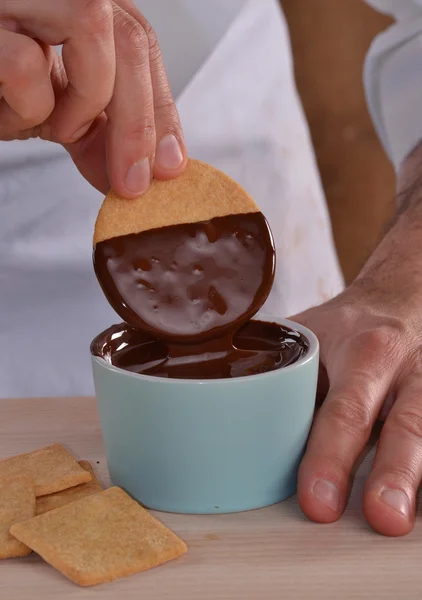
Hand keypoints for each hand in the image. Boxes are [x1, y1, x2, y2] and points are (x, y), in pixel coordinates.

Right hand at [0, 0, 186, 196]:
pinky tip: (9, 112)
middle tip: (134, 182)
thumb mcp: (59, 112)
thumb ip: (104, 132)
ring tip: (51, 125)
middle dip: (141, 121)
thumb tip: (153, 174)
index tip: (168, 167)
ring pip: (89, 23)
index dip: (161, 107)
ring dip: (83, 102)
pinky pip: (26, 61)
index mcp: (73, 5)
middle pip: (129, 33)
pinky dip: (30, 106)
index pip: (140, 39)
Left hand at [293, 207, 421, 534]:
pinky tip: (421, 503)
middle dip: (391, 473)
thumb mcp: (309, 335)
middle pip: (402, 426)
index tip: (317, 502)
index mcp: (363, 352)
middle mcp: (404, 370)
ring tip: (402, 519)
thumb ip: (276, 374)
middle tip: (380, 517)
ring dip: (417, 478)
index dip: (329, 456)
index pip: (344, 410)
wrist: (399, 300)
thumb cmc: (345, 327)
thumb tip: (229, 424)